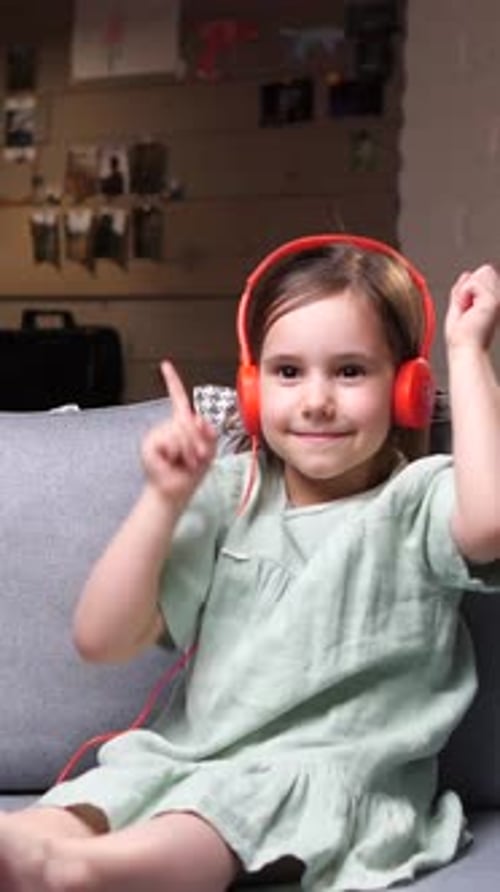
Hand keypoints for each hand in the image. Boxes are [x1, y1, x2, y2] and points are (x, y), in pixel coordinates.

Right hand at [141, 361, 216, 508]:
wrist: (175, 492)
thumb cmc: (190, 473)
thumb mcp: (209, 449)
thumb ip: (208, 431)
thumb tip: (198, 419)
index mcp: (181, 424)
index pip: (177, 398)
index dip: (171, 381)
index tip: (166, 366)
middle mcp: (167, 426)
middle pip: (187, 419)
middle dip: (198, 440)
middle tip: (196, 457)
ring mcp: (157, 434)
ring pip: (180, 431)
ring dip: (189, 450)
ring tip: (185, 461)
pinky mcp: (149, 444)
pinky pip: (171, 441)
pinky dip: (178, 453)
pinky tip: (172, 462)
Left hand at [445, 264, 499, 350]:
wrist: (465, 349)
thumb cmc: (461, 337)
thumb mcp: (458, 306)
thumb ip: (462, 290)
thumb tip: (467, 274)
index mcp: (493, 300)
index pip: (482, 275)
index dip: (467, 288)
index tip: (466, 309)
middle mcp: (499, 298)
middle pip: (483, 271)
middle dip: (466, 287)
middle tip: (465, 310)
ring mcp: (498, 298)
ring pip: (478, 275)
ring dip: (465, 292)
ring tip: (467, 310)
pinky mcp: (493, 300)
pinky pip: (471, 283)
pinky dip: (463, 295)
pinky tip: (467, 310)